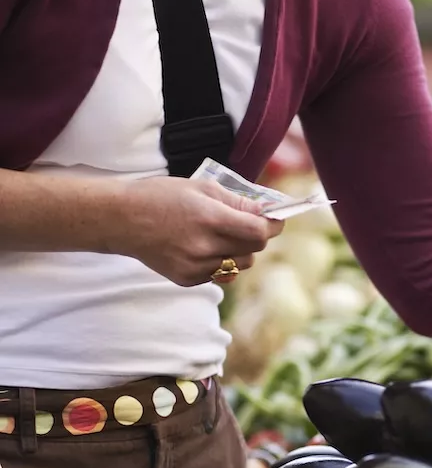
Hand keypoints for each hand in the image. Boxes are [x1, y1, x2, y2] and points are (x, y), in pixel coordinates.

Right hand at [107, 177, 282, 286]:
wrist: (120, 219)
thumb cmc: (160, 196)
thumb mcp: (201, 188)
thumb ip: (238, 202)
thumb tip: (267, 212)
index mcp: (210, 219)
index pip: (259, 232)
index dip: (272, 226)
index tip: (275, 219)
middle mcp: (204, 247)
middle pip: (254, 250)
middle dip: (257, 236)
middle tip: (247, 224)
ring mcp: (196, 267)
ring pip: (241, 264)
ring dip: (241, 250)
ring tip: (221, 235)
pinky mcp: (187, 279)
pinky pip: (220, 274)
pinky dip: (220, 261)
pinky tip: (202, 247)